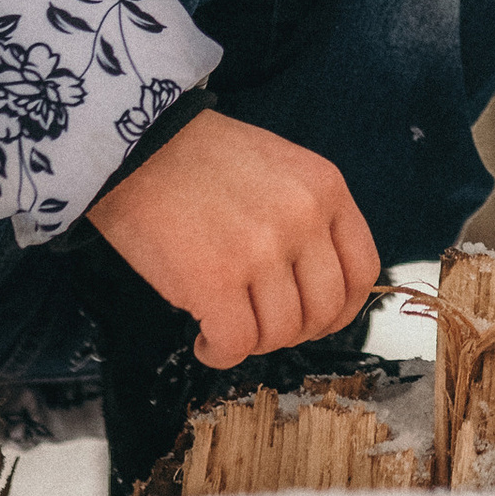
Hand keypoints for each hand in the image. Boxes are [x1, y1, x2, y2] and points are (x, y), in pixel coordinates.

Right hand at [86, 112, 379, 368]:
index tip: (315, 318)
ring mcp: (262, 251)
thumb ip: (307, 218)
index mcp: (326, 189)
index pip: (362, 272)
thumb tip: (311, 285)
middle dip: (293, 332)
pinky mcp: (214, 280)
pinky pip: (236, 343)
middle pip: (324, 310)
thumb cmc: (197, 157)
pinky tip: (204, 339)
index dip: (341, 309)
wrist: (132, 142)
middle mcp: (303, 220)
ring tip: (224, 327)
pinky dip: (220, 353)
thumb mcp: (278, 168)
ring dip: (253, 342)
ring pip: (280, 333)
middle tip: (259, 325)